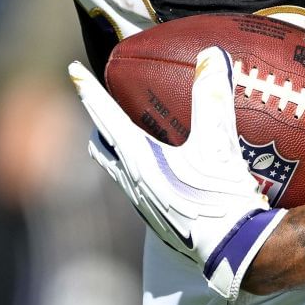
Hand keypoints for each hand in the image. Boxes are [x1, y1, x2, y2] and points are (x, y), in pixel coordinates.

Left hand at [70, 47, 284, 299]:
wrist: (232, 249)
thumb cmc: (219, 196)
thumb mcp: (218, 143)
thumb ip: (212, 98)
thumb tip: (211, 55)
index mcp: (138, 159)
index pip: (105, 115)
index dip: (88, 90)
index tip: (72, 69)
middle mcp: (132, 180)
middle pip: (102, 144)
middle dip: (96, 121)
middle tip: (95, 101)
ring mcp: (142, 202)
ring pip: (114, 168)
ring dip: (112, 147)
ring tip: (116, 134)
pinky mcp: (155, 218)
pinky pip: (132, 185)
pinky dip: (132, 168)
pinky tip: (152, 170)